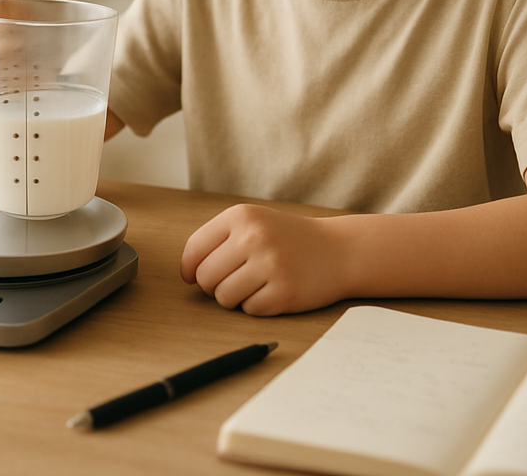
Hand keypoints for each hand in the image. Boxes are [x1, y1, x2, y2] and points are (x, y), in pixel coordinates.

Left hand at [180, 203, 347, 314]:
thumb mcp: (253, 222)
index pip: (194, 249)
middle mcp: (254, 237)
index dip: (189, 269)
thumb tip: (188, 272)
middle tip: (233, 281)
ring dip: (234, 298)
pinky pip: (249, 310)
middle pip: (206, 277)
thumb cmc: (287, 238)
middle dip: (213, 286)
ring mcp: (270, 264)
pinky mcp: (285, 292)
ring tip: (253, 285)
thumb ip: (218, 240)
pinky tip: (272, 292)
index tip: (192, 277)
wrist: (338, 250)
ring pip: (224, 297)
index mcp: (241, 216)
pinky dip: (256, 306)